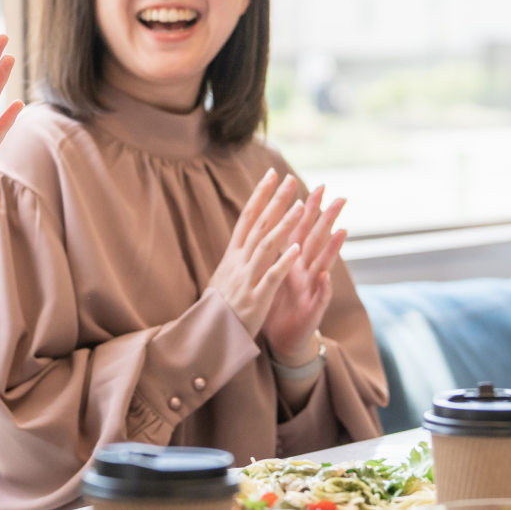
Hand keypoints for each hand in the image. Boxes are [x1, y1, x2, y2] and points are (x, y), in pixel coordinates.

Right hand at [207, 170, 306, 336]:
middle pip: (258, 225)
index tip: (271, 175)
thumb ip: (235, 256)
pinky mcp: (255, 298)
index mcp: (232, 255)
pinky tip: (296, 248)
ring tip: (301, 207)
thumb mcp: (223, 275)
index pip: (247, 218)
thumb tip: (242, 237)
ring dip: (283, 225)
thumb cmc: (218, 306)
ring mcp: (246, 279)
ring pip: (266, 246)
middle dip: (275, 201)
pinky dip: (283, 261)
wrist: (208, 335)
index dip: (260, 195)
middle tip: (290, 179)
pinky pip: (270, 276)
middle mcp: (238, 262)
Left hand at [262, 185, 346, 363]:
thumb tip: (275, 223)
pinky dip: (323, 289)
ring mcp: (311, 290)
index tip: (309, 186)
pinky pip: (319, 299)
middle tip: (338, 197)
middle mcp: (304, 271)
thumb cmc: (277, 304)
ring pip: (323, 264)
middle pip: (315, 240)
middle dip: (325, 219)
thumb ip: (277, 251)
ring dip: (333, 248)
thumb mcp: (273, 274)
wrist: (282, 339)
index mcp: (291, 261)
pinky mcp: (312, 311)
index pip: (297, 229)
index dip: (303, 209)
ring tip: (343, 229)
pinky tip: (327, 277)